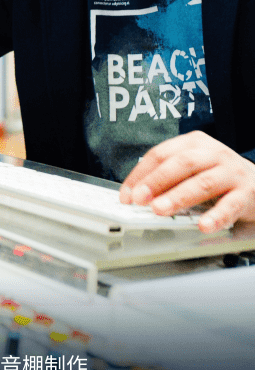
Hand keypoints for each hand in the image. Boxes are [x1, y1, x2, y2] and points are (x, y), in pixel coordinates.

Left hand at [119, 131, 254, 231]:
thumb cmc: (219, 176)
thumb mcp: (194, 169)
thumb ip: (170, 178)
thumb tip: (138, 195)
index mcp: (194, 143)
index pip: (161, 154)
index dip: (141, 174)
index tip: (127, 194)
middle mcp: (213, 153)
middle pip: (181, 163)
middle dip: (157, 181)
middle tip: (140, 199)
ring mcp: (231, 172)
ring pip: (202, 183)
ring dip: (178, 197)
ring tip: (160, 210)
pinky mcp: (247, 192)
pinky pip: (230, 205)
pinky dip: (216, 216)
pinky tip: (203, 225)